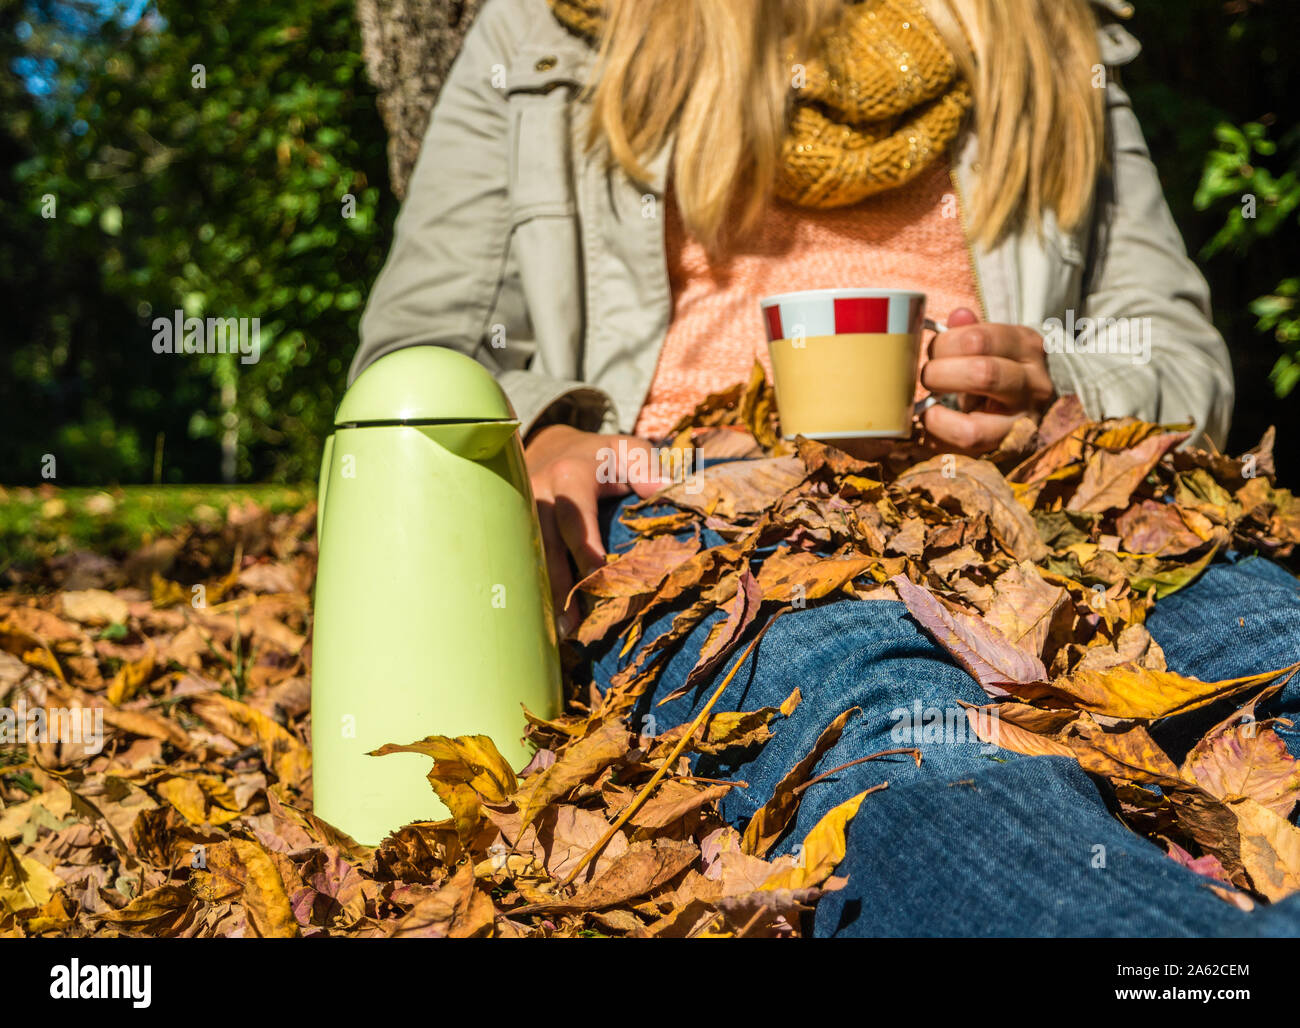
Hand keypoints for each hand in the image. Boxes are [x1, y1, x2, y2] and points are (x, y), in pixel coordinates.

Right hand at [524, 424, 666, 635]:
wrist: (553, 447)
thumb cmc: (601, 456)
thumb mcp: (628, 449)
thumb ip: (648, 467)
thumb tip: (663, 491)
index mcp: (568, 476)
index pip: (575, 519)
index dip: (584, 551)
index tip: (598, 580)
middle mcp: (537, 493)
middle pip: (545, 544)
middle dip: (558, 584)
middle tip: (572, 623)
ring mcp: (518, 511)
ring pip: (526, 556)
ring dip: (540, 592)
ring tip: (558, 629)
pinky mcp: (510, 525)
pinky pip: (518, 559)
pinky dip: (530, 587)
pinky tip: (541, 616)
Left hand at [919, 307, 1054, 453]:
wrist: (1036, 404)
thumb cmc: (1002, 368)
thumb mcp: (994, 343)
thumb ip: (971, 330)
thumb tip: (958, 316)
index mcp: (1025, 347)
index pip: (980, 339)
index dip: (945, 345)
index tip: (933, 351)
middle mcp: (1032, 384)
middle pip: (981, 375)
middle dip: (940, 375)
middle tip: (927, 377)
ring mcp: (1023, 422)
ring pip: (972, 429)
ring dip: (936, 418)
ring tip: (928, 407)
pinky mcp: (1007, 450)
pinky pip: (963, 454)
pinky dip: (938, 439)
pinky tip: (933, 425)